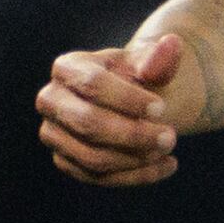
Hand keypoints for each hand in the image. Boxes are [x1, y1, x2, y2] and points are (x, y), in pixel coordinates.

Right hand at [37, 30, 186, 186]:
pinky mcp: (66, 162)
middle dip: (133, 134)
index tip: (161, 108)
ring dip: (136, 159)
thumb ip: (159, 59)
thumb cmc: (138, 79)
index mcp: (67, 68)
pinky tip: (167, 165)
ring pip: (92, 158)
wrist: (133, 104)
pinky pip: (98, 178)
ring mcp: (53, 134)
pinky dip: (136, 176)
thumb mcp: (149, 66)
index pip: (92, 84)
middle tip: (171, 137)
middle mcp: (51, 101)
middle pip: (88, 123)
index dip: (128, 99)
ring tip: (168, 149)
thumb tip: (172, 43)